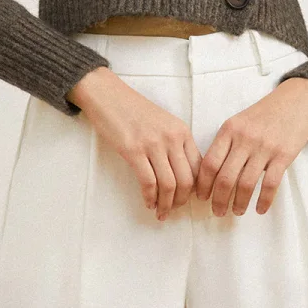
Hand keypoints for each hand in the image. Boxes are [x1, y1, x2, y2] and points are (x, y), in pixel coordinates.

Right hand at [68, 66, 200, 220]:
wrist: (108, 95)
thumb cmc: (134, 110)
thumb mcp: (163, 123)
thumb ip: (175, 144)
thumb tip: (181, 174)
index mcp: (182, 131)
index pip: (199, 167)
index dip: (196, 188)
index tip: (189, 199)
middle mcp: (172, 138)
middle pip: (187, 180)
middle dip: (182, 201)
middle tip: (174, 210)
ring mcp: (153, 144)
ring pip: (169, 184)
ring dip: (167, 204)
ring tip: (161, 212)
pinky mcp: (133, 150)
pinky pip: (148, 182)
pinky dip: (150, 197)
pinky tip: (148, 203)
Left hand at [194, 79, 307, 215]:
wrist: (294, 102)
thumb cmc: (261, 116)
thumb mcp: (237, 122)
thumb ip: (224, 144)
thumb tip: (208, 175)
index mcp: (229, 130)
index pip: (210, 162)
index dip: (203, 184)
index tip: (202, 197)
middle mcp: (244, 139)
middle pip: (225, 177)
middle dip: (218, 199)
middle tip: (217, 212)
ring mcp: (264, 147)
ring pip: (246, 183)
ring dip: (239, 203)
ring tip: (237, 211)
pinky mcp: (283, 155)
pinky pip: (270, 184)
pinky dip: (263, 200)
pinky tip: (260, 209)